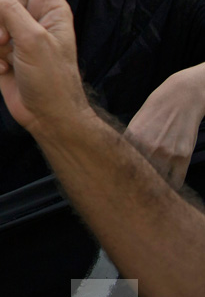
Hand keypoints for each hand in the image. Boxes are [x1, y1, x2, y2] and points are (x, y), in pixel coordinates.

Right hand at [0, 0, 88, 136]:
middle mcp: (32, 16)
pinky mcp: (0, 51)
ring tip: (6, 58)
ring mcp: (15, 34)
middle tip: (7, 39)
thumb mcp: (33, 40)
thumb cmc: (52, 78)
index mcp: (50, 6)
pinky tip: (0, 70)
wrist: (48, 116)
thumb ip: (8, 11)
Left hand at [124, 71, 204, 186]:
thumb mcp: (135, 123)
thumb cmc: (155, 110)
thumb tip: (117, 161)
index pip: (122, 165)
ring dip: (153, 189)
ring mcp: (167, 153)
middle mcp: (148, 147)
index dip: (117, 178)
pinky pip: (176, 180)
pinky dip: (170, 186)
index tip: (113, 189)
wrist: (181, 98)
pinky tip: (165, 190)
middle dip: (134, 186)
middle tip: (127, 197)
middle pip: (139, 175)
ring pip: (157, 180)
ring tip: (147, 197)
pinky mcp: (183, 156)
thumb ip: (128, 143)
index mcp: (132, 138)